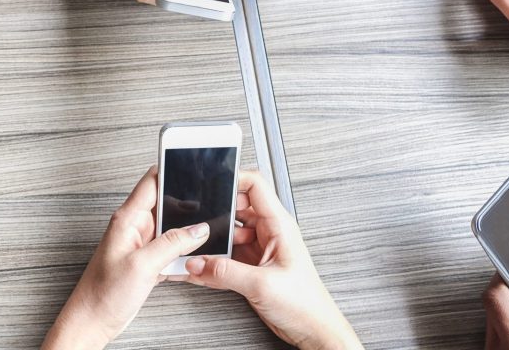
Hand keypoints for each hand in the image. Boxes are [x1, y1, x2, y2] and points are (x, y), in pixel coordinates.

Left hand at [41, 166, 210, 348]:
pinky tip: (192, 259)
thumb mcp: (141, 265)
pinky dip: (183, 253)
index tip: (192, 160)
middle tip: (211, 207)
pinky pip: (172, 250)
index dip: (171, 168)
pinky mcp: (147, 262)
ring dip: (188, 233)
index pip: (151, 182)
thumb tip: (199, 230)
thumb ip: (172, 243)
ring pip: (172, 229)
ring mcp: (142, 245)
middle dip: (190, 204)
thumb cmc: (102, 294)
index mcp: (127, 219)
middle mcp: (134, 228)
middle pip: (167, 203)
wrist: (92, 322)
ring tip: (205, 237)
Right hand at [179, 171, 362, 349]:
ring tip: (195, 250)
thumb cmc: (306, 304)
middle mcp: (269, 233)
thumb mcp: (262, 285)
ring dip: (211, 241)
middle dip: (214, 214)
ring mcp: (259, 250)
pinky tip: (200, 268)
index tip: (210, 184)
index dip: (233, 179)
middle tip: (196, 224)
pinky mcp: (251, 267)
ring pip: (228, 234)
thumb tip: (197, 263)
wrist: (313, 330)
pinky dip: (212, 261)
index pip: (255, 186)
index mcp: (279, 226)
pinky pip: (226, 257)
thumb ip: (225, 273)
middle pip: (235, 209)